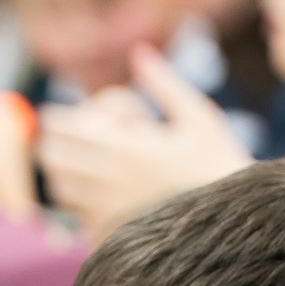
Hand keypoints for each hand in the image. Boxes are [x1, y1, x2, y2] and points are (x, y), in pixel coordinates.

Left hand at [36, 43, 251, 237]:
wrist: (233, 223)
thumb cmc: (219, 165)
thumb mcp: (198, 118)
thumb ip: (164, 85)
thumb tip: (139, 52)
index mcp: (123, 147)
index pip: (63, 127)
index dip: (57, 118)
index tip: (59, 115)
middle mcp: (106, 179)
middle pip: (51, 157)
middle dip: (53, 143)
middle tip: (65, 138)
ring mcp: (104, 210)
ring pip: (58, 188)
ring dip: (62, 173)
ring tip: (80, 164)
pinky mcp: (109, 233)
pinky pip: (75, 216)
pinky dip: (76, 202)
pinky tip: (98, 193)